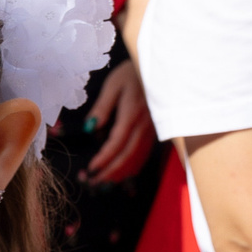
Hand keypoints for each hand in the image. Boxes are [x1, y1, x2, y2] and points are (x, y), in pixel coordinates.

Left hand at [80, 62, 156, 184]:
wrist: (161, 67)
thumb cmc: (133, 72)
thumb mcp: (113, 84)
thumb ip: (102, 107)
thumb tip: (90, 128)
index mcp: (132, 113)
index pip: (118, 142)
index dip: (105, 158)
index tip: (92, 168)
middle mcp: (144, 125)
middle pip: (128, 155)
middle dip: (111, 172)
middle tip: (95, 182)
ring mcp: (152, 129)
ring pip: (138, 157)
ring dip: (122, 173)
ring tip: (106, 184)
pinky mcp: (155, 130)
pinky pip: (145, 153)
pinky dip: (134, 167)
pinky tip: (124, 174)